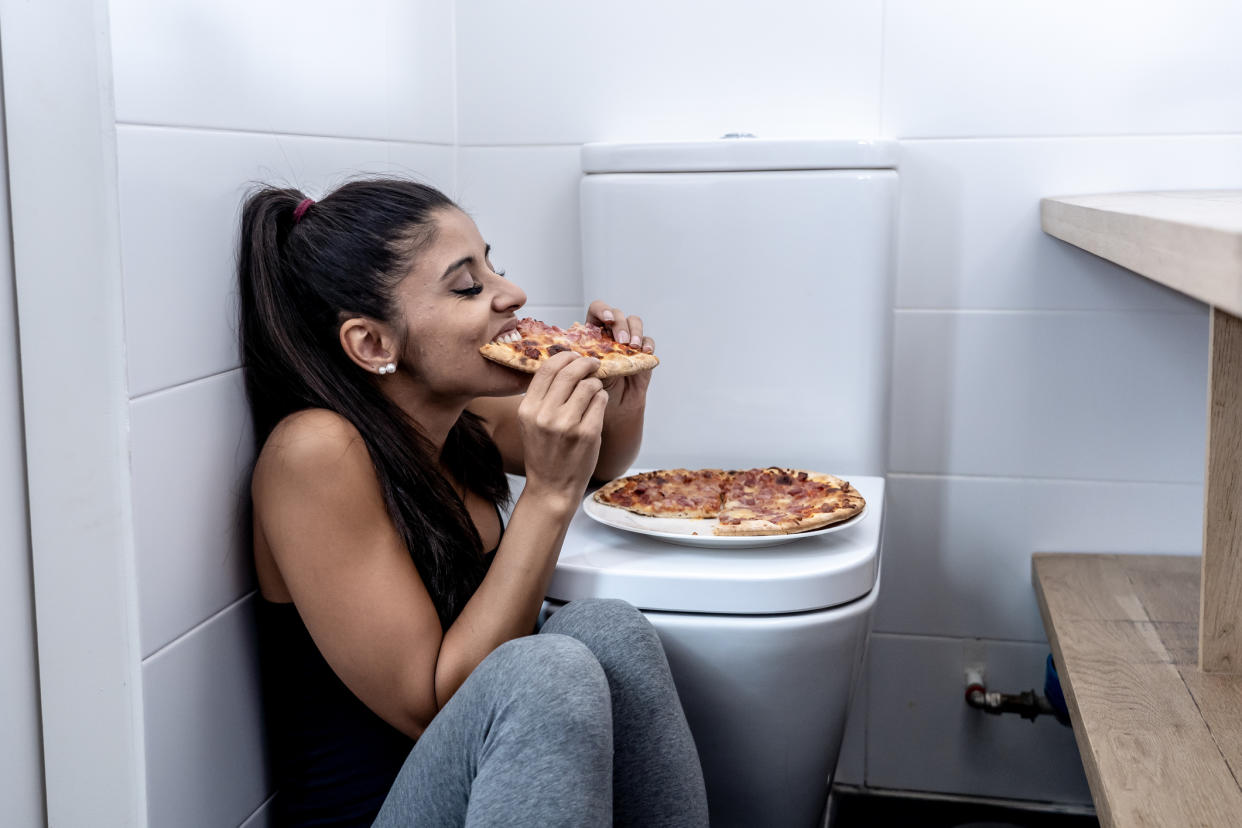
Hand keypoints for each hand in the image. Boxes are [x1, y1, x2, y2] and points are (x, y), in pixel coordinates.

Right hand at [517, 351, 608, 504]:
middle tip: (593, 363)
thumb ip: (542, 396)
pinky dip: (602, 398)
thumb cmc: (544, 453)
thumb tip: (561, 364)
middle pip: (569, 373)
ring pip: (589, 385)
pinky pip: (600, 401)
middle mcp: (545, 415)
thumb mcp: (531, 423)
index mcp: (528, 409)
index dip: (564, 357)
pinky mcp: (588, 433)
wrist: (552, 487)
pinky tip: (598, 404)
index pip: (546, 369)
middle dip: (585, 363)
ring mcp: (568, 424)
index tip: (574, 356)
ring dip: (595, 383)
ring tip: (594, 390)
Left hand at [585, 300, 654, 416]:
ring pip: (634, 322)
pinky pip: (648, 341)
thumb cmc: (593, 389)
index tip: (607, 320)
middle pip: (617, 314)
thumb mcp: (582, 372)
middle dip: (620, 324)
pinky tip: (645, 352)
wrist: (611, 408)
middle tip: (621, 341)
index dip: (602, 310)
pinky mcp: (642, 353)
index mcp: (593, 333)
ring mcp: (627, 341)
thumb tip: (577, 351)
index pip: (597, 310)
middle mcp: (611, 333)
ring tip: (632, 346)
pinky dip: (647, 344)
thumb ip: (580, 360)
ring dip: (635, 331)